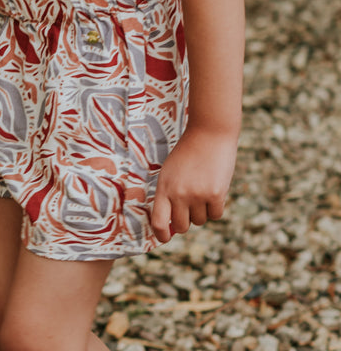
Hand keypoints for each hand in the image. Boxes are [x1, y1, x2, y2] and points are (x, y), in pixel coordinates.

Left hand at [150, 126, 237, 242]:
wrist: (208, 134)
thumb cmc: (187, 154)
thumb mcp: (170, 172)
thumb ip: (169, 196)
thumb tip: (173, 228)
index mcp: (163, 186)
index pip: (157, 221)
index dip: (160, 234)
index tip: (164, 238)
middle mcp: (178, 193)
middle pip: (181, 226)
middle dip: (186, 220)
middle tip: (190, 204)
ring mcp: (197, 195)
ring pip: (200, 221)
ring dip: (202, 210)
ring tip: (201, 187)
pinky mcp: (215, 194)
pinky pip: (216, 215)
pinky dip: (216, 207)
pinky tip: (214, 188)